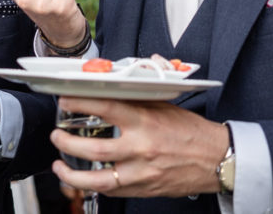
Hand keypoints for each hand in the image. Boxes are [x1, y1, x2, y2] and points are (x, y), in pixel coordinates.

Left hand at [50, 96, 228, 197]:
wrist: (216, 159)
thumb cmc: (191, 132)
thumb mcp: (165, 105)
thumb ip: (137, 96)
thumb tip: (115, 82)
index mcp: (146, 120)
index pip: (105, 108)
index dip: (79, 103)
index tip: (64, 100)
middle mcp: (141, 147)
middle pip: (94, 148)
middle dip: (67, 142)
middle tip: (56, 135)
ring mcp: (141, 171)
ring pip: (97, 178)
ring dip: (72, 173)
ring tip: (59, 164)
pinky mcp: (143, 188)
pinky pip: (111, 190)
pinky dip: (93, 186)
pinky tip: (83, 180)